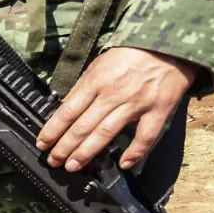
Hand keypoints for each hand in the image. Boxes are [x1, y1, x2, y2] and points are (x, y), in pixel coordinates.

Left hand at [37, 47, 197, 171]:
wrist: (171, 45)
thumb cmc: (132, 55)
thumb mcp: (100, 65)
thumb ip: (83, 87)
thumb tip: (65, 108)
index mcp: (96, 81)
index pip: (68, 111)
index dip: (53, 130)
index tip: (42, 144)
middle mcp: (113, 94)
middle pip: (83, 126)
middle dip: (65, 147)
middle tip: (53, 161)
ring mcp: (136, 104)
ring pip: (106, 133)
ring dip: (87, 152)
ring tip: (73, 166)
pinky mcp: (158, 110)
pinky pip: (146, 136)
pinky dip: (135, 152)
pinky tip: (123, 164)